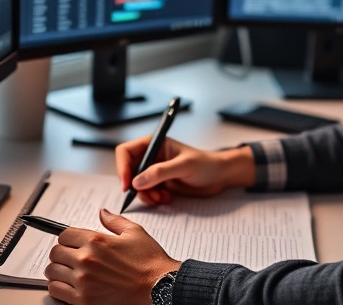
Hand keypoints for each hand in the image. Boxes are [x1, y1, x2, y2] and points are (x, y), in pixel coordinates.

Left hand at [46, 209, 179, 304]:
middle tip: (70, 258)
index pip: (64, 235)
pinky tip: (69, 286)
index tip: (72, 243)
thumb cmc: (150, 263)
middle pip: (55, 253)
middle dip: (62, 254)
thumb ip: (114, 221)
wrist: (159, 288)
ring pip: (52, 272)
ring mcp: (83, 281)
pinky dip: (59, 288)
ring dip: (58, 271)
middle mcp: (86, 260)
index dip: (68, 239)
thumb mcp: (135, 233)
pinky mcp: (83, 300)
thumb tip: (102, 213)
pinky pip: (56, 291)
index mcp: (96, 241)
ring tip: (68, 272)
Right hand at [115, 136, 255, 205]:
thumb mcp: (184, 166)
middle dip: (135, 186)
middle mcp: (151, 157)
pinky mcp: (159, 184)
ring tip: (161, 198)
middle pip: (128, 170)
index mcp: (154, 144)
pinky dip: (153, 198)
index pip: (126, 151)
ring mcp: (154, 171)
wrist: (220, 177)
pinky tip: (166, 198)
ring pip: (136, 185)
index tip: (127, 184)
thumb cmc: (205, 164)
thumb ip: (160, 172)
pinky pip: (146, 193)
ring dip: (145, 195)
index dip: (122, 167)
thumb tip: (136, 182)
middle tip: (148, 196)